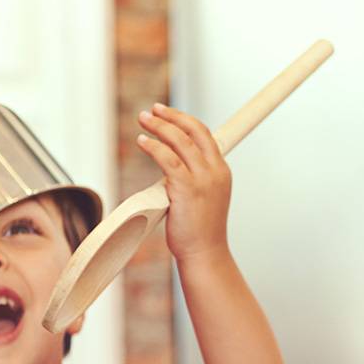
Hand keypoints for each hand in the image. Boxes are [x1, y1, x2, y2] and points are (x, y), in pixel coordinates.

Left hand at [136, 103, 230, 262]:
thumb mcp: (203, 198)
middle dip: (172, 116)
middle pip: (194, 131)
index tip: (168, 113)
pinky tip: (142, 141)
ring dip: (160, 126)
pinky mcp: (187, 188)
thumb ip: (192, 178)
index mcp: (221, 171)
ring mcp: (203, 179)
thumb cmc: (200, 230)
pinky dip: (154, 146)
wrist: (205, 253)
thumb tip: (169, 165)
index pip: (205, 135)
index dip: (185, 121)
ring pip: (180, 141)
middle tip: (153, 110)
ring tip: (144, 119)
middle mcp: (215, 171)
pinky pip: (168, 159)